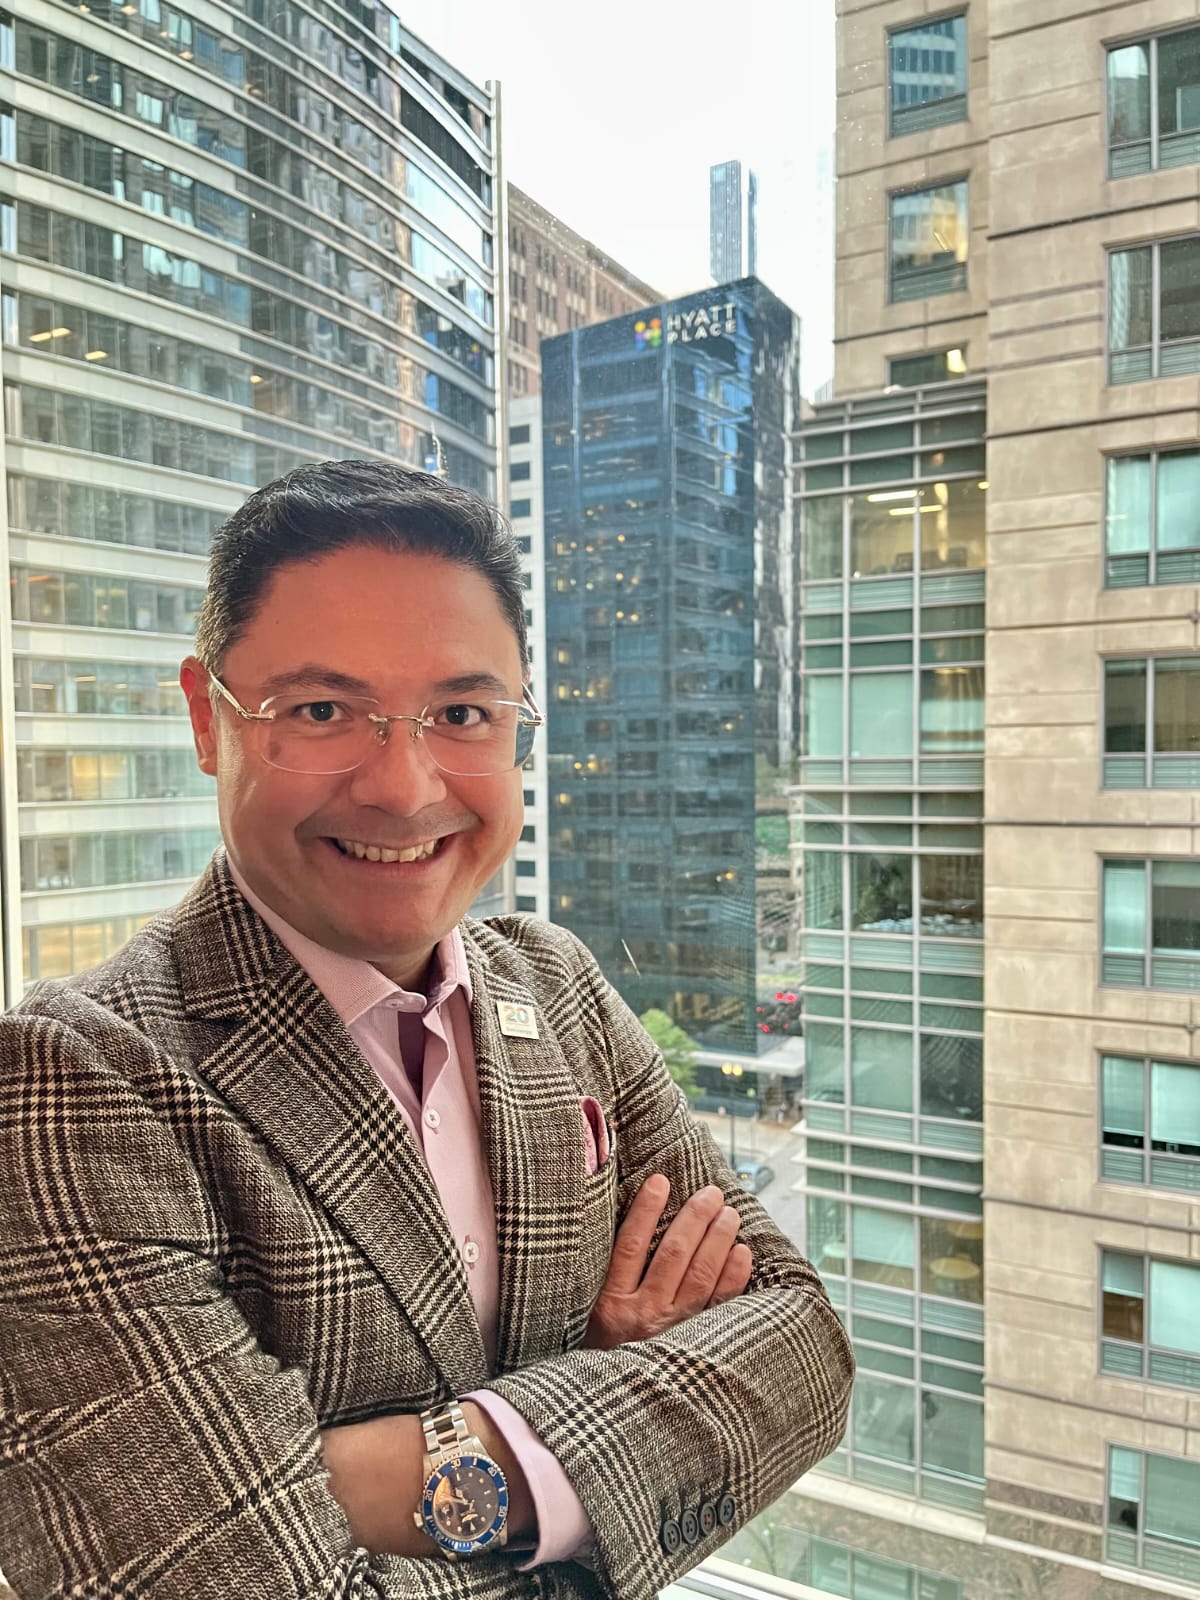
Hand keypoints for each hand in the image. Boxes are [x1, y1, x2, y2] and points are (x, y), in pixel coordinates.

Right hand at [582, 1176, 751, 1349]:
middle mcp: (642, 1315)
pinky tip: (742, 1252)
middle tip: (711, 1193)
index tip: (660, 1180)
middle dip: (695, 1218)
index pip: (630, 1245)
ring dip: (718, 1239)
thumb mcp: (586, 1316)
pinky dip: (733, 1277)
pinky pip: (720, 1305)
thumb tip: (627, 1226)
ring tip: (729, 1213)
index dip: (646, 1211)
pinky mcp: (696, 1343)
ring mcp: (673, 1330)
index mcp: (609, 1304)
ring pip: (700, 1275)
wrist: (614, 1407)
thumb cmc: (599, 1352)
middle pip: (673, 1255)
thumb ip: (602, 1277)